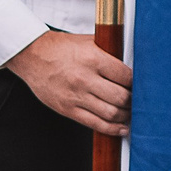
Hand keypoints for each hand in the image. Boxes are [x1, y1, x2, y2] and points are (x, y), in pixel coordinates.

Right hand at [3, 32, 130, 136]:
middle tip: (135, 100)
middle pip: (122, 97)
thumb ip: (110, 52)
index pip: (127, 76)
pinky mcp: (68, 109)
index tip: (140, 85)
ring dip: (125, 115)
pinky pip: (96, 124)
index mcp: (92, 58)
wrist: (31, 55)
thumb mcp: (88, 41)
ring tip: (128, 112)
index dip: (137, 83)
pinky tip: (122, 127)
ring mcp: (75, 96)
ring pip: (111, 113)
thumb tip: (133, 63)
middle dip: (133, 101)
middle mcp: (84, 78)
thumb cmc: (60, 48)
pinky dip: (113, 129)